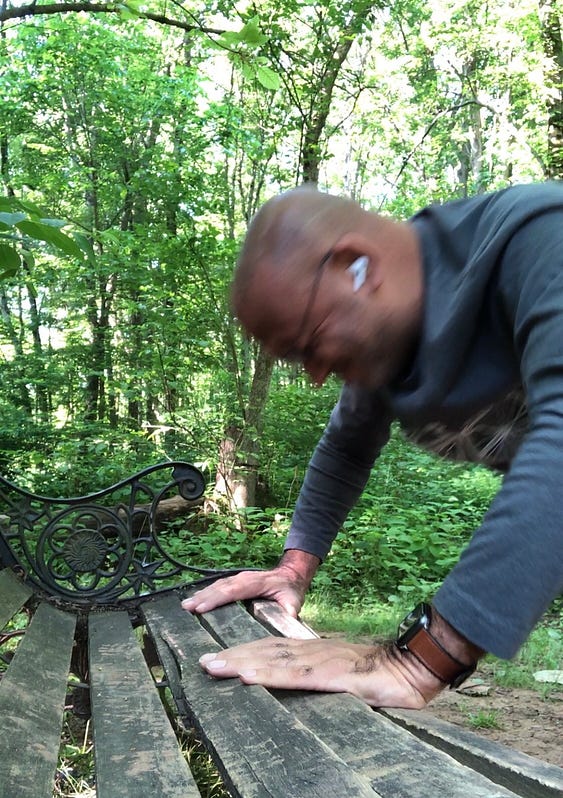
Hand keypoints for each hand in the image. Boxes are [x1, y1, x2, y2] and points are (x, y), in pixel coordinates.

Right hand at [182, 565, 307, 617]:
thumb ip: (290, 611)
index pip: (234, 590)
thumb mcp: (294, 601)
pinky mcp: (235, 582)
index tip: (202, 608)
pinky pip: (218, 586)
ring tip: (186, 605)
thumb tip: (286, 620)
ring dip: (202, 594)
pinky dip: (206, 592)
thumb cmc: (290, 591)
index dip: (217, 599)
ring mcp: (239, 579)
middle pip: (221, 588)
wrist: (291, 576)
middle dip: (203, 597)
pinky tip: (195, 600)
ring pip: (217, 586)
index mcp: (257, 583)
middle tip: (187, 607)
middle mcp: (245, 578)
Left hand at [198, 637, 445, 708]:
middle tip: (203, 663)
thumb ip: (323, 677)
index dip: (245, 654)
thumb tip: (302, 685)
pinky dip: (269, 675)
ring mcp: (322, 661)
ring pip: (274, 660)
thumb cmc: (384, 674)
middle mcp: (313, 652)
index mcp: (316, 652)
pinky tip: (249, 676)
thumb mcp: (347, 676)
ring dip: (241, 663)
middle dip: (234, 657)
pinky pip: (296, 675)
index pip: (273, 650)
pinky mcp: (333, 675)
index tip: (219, 660)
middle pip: (266, 652)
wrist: (415, 666)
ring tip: (214, 667)